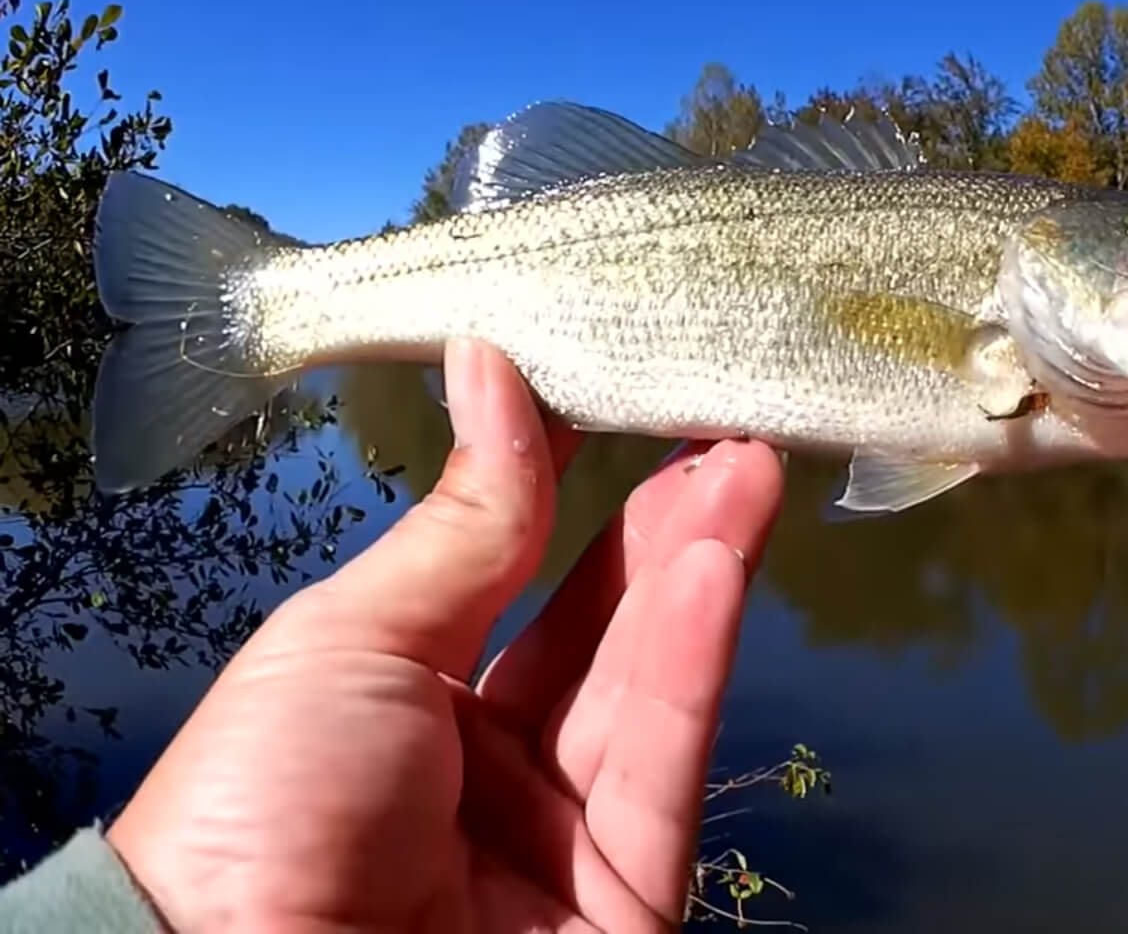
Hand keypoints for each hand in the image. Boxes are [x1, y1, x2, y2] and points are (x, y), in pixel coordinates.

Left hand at [105, 339, 784, 931]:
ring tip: (746, 467)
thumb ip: (463, 523)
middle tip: (714, 419)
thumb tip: (492, 370)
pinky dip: (695, 664)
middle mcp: (489, 766)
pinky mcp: (627, 896)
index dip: (563, 487)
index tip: (612, 389)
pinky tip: (718, 569)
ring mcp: (562, 835)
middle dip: (659, 523)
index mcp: (403, 704)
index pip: (509, 576)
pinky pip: (664, 765)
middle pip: (596, 628)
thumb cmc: (257, 806)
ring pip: (647, 685)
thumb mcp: (351, 640)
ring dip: (699, 571)